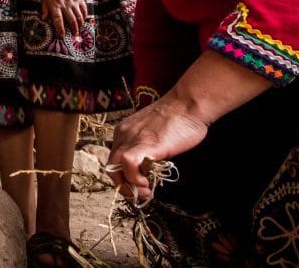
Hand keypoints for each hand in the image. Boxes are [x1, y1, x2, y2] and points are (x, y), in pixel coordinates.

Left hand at [40, 0, 86, 36]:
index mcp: (55, 5)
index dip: (60, 29)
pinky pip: (84, 10)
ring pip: (79, 17)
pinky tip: (83, 20)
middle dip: (73, 30)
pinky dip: (84, 16)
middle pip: (71, 20)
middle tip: (73, 35)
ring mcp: (74, 2)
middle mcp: (65, 5)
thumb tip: (44, 20)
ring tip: (78, 30)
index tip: (61, 36)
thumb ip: (45, 9)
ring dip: (79, 25)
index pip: (58, 20)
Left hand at [104, 52, 270, 201]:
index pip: (114, 159)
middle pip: (111, 166)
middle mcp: (123, 134)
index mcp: (125, 131)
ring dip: (128, 186)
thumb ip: (146, 145)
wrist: (188, 103)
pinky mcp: (145, 144)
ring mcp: (132, 139)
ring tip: (144, 192)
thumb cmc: (178, 117)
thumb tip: (148, 165)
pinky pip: (128, 163)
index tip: (139, 185)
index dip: (124, 176)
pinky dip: (134, 178)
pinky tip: (147, 183)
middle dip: (123, 186)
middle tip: (140, 194)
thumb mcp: (154, 132)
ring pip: (115, 167)